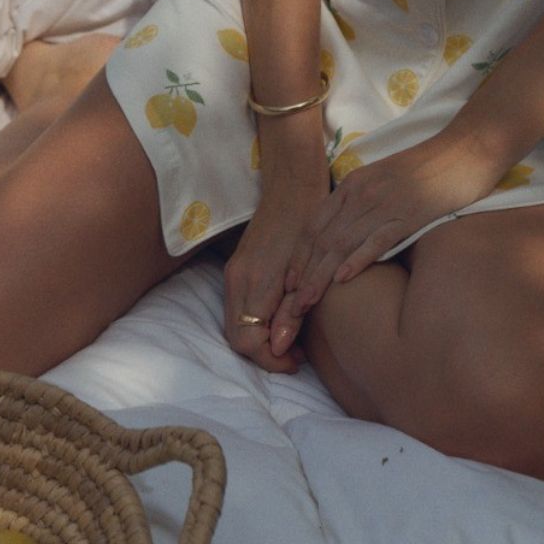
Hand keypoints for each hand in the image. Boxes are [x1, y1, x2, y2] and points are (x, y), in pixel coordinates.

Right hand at [222, 175, 329, 374]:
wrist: (293, 184)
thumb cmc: (308, 223)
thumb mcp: (308, 271)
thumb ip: (292, 311)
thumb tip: (278, 349)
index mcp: (252, 282)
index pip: (247, 342)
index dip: (271, 360)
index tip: (297, 360)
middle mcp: (236, 280)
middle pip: (236, 337)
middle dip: (264, 353)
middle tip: (297, 354)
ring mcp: (234, 272)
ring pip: (235, 323)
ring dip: (260, 338)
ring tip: (293, 338)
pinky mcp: (239, 265)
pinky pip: (239, 306)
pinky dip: (256, 321)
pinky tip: (282, 316)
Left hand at [269, 130, 500, 352]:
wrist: (464, 150)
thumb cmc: (427, 167)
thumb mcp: (383, 180)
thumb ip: (362, 202)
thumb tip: (345, 233)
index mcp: (353, 185)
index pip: (314, 224)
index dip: (299, 256)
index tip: (288, 284)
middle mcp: (362, 194)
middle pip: (323, 239)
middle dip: (303, 274)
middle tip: (290, 306)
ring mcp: (384, 204)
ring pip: (343, 243)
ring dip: (321, 276)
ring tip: (305, 302)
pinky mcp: (409, 214)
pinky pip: (378, 239)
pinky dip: (358, 259)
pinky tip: (344, 279)